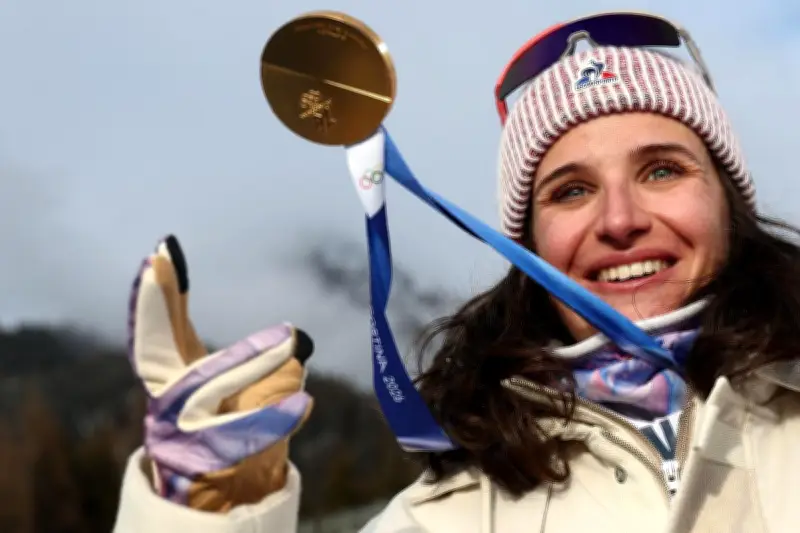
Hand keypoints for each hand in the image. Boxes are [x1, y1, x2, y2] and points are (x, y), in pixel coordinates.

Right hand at [127, 235, 313, 510]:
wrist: (227, 497)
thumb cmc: (239, 432)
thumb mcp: (254, 391)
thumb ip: (272, 364)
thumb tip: (301, 342)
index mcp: (177, 375)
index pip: (162, 328)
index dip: (159, 292)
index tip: (162, 251)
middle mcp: (167, 398)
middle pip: (159, 350)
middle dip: (163, 307)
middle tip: (165, 263)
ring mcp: (175, 431)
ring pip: (204, 390)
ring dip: (246, 362)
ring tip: (288, 339)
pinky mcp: (197, 461)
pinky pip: (236, 439)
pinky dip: (270, 421)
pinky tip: (301, 404)